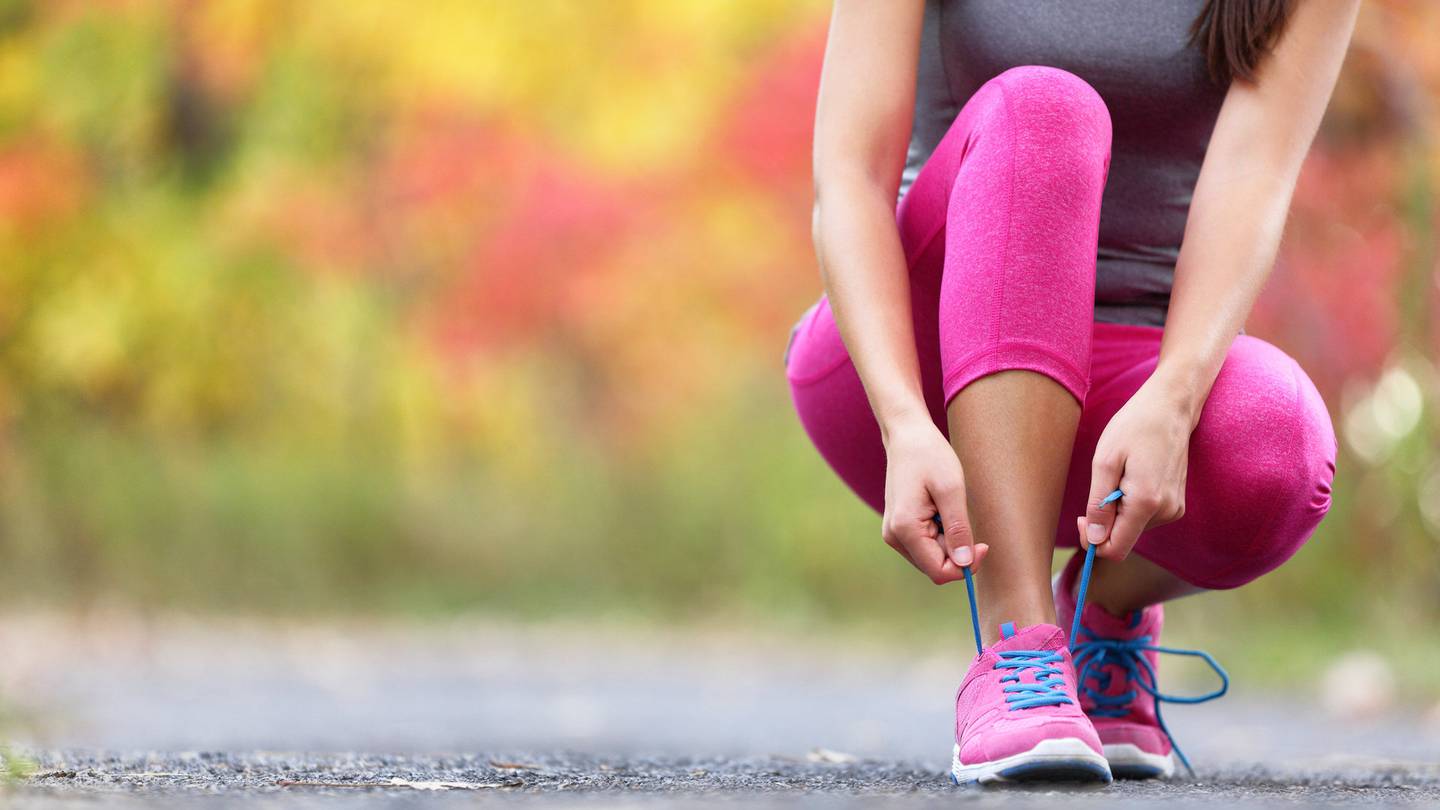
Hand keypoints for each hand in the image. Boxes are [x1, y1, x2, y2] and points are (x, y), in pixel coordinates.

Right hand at [880, 420, 989, 582]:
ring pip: (931, 558)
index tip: (983, 543)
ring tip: (949, 510)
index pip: (939, 571)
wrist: (907, 436)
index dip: (966, 565)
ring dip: (949, 543)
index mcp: (905, 528)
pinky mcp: (898, 528)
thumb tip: (964, 563)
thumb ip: (958, 529)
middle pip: (935, 567)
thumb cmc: (930, 455)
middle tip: (967, 520)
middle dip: (957, 552)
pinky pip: (925, 546)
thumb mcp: (951, 489)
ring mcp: (893, 533)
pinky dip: (940, 536)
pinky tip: (940, 511)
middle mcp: (894, 536)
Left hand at [1080, 376, 1195, 559]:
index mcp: (1146, 502)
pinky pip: (1145, 517)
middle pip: (1124, 538)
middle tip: (1100, 485)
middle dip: (1105, 521)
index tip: (1081, 518)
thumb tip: (1094, 540)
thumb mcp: (1105, 462)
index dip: (1093, 542)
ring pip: (1133, 528)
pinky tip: (1133, 477)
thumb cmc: (1134, 427)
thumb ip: (1099, 505)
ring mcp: (1174, 508)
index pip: (1116, 549)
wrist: (1170, 407)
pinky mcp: (1176, 504)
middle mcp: (1166, 511)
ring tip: (1121, 475)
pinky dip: (1131, 504)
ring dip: (1118, 510)